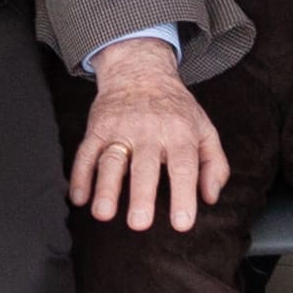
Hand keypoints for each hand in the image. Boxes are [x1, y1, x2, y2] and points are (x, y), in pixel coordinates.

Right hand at [68, 45, 227, 230]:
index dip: (183, 195)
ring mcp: (120, 129)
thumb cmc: (175, 108)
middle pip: (144, 166)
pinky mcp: (97, 128)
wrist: (140, 69)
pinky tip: (78, 197)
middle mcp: (149, 131)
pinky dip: (79, 175)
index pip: (183, 167)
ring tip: (103, 213)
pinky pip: (85, 153)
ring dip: (105, 188)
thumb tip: (210, 197)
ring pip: (111, 160)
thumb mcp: (205, 128)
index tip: (181, 223)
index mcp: (179, 133)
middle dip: (141, 195)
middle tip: (139, 223)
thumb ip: (213, 164)